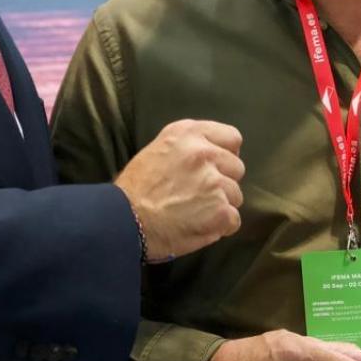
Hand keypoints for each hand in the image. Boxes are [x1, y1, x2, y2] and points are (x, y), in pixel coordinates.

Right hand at [114, 119, 244, 260]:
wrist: (123, 220)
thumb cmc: (135, 189)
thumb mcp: (157, 150)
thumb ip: (187, 148)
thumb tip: (213, 157)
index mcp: (188, 133)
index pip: (231, 138)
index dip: (225, 155)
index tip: (214, 167)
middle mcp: (204, 152)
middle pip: (236, 167)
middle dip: (223, 182)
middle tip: (199, 194)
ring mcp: (215, 182)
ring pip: (235, 195)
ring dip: (220, 206)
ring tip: (194, 213)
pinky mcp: (220, 211)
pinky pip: (233, 220)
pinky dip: (220, 227)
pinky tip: (199, 227)